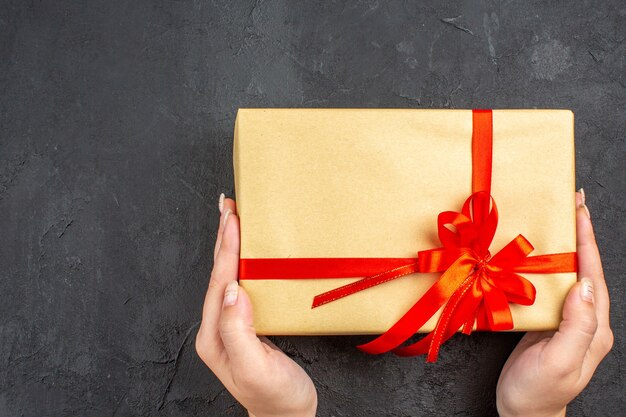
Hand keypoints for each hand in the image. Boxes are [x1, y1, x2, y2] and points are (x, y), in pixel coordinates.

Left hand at [195, 195, 317, 416]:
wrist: (286, 416)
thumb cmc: (275, 397)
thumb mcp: (255, 368)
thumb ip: (239, 331)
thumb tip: (234, 290)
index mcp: (214, 335)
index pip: (220, 282)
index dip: (227, 248)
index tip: (233, 220)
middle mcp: (218, 326)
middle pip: (219, 273)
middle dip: (224, 237)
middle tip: (228, 207)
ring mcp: (232, 324)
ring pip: (230, 276)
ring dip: (232, 246)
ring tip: (235, 220)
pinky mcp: (248, 323)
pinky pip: (244, 284)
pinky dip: (245, 262)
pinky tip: (251, 252)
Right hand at [496, 189, 612, 416]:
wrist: (523, 415)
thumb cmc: (539, 392)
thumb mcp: (559, 361)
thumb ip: (578, 324)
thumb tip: (586, 284)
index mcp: (593, 327)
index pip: (593, 275)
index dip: (587, 241)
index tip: (580, 211)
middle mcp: (584, 320)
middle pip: (585, 269)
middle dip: (580, 235)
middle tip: (571, 204)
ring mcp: (565, 321)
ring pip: (567, 275)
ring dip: (563, 246)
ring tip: (555, 220)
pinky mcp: (546, 322)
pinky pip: (548, 287)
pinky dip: (542, 264)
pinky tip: (533, 255)